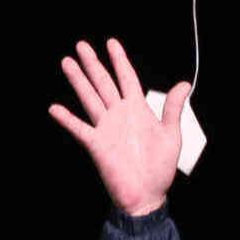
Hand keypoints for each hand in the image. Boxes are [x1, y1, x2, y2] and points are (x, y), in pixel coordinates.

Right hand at [48, 39, 186, 220]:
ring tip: (67, 62)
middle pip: (103, 83)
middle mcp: (120, 115)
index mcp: (138, 110)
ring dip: (78, 81)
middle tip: (81, 45)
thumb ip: (173, 109)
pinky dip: (68, 119)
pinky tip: (55, 108)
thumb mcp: (171, 135)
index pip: (127, 78)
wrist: (147, 195)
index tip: (111, 43)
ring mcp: (106, 128)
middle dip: (93, 64)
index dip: (119, 60)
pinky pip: (80, 128)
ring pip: (90, 98)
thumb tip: (185, 83)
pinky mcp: (97, 144)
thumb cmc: (160, 169)